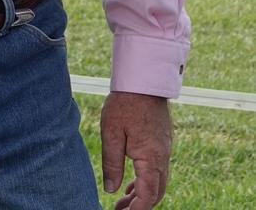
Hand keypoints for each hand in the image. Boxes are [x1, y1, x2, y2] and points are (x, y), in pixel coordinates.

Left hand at [100, 91, 171, 209]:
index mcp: (151, 158)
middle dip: (139, 206)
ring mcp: (164, 149)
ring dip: (143, 194)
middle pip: (156, 193)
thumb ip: (112, 164)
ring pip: (158, 182)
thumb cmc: (125, 104)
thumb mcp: (112, 133)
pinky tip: (132, 181)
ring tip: (124, 200)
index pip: (147, 195)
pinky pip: (158, 169)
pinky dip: (146, 181)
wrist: (143, 79)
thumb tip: (111, 190)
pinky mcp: (162, 141)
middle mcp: (162, 157)